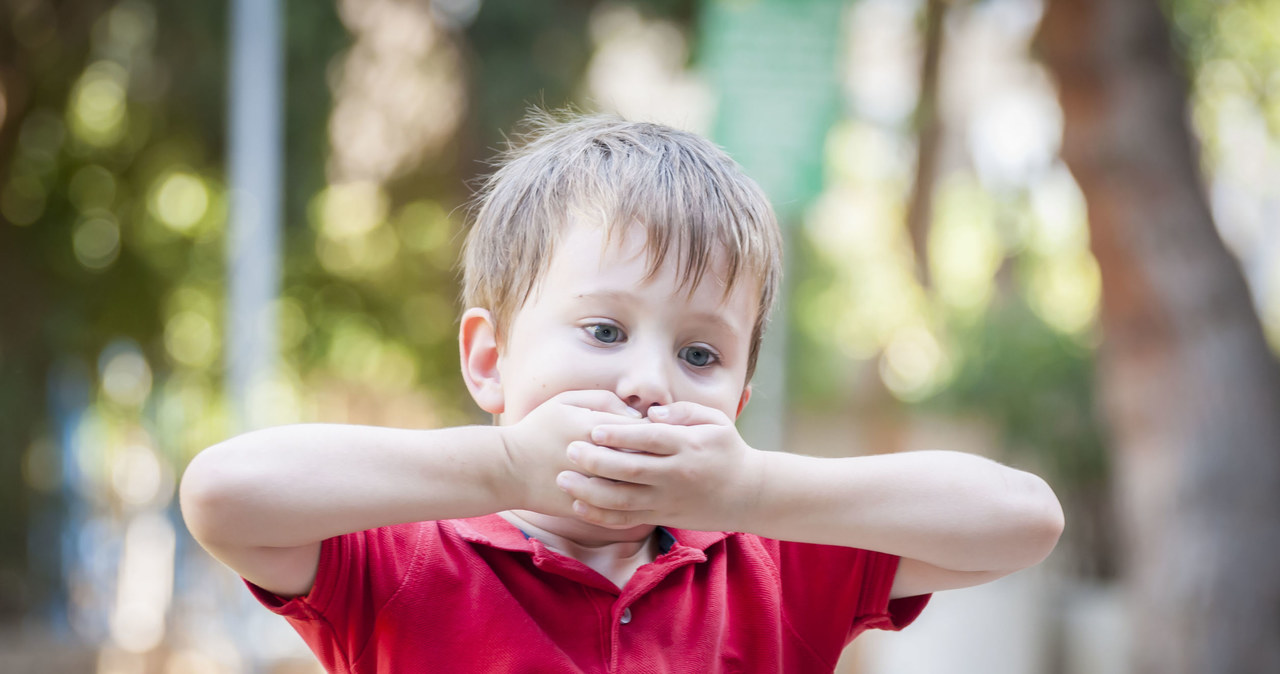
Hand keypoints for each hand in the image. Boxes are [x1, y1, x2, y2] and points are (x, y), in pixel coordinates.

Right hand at [497, 390, 644, 516]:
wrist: (506, 469)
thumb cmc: (538, 430)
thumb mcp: (565, 401)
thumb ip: (603, 399)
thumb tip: (635, 415)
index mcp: (592, 428)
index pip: (641, 429)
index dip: (651, 430)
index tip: (649, 433)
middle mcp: (594, 459)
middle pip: (643, 458)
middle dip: (651, 456)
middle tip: (652, 454)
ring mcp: (590, 487)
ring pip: (634, 486)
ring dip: (643, 481)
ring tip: (642, 474)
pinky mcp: (585, 508)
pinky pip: (619, 509)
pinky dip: (630, 503)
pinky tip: (630, 494)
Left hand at [556, 401, 765, 530]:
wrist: (748, 495)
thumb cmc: (727, 450)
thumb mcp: (715, 421)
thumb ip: (683, 411)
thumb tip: (651, 413)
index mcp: (688, 447)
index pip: (649, 440)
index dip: (620, 435)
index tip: (594, 428)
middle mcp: (676, 475)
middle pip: (630, 470)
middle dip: (596, 461)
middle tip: (570, 449)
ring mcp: (668, 500)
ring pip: (623, 500)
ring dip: (590, 491)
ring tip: (564, 479)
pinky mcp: (662, 517)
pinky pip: (627, 520)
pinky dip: (601, 516)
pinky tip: (579, 505)